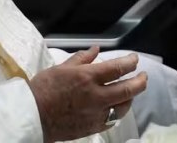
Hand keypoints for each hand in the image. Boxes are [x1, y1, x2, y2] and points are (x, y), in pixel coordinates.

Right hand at [29, 47, 146, 141]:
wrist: (33, 115)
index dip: (130, 62)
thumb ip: (82, 58)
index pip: (118, 68)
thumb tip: (96, 49)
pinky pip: (112, 119)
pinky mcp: (93, 127)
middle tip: (143, 76)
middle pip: (128, 89)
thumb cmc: (43, 89)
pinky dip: (117, 111)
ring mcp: (96, 114)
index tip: (135, 59)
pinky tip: (116, 107)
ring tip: (131, 92)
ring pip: (123, 107)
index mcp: (87, 78)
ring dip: (130, 97)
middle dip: (140, 81)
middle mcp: (96, 96)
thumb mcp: (61, 68)